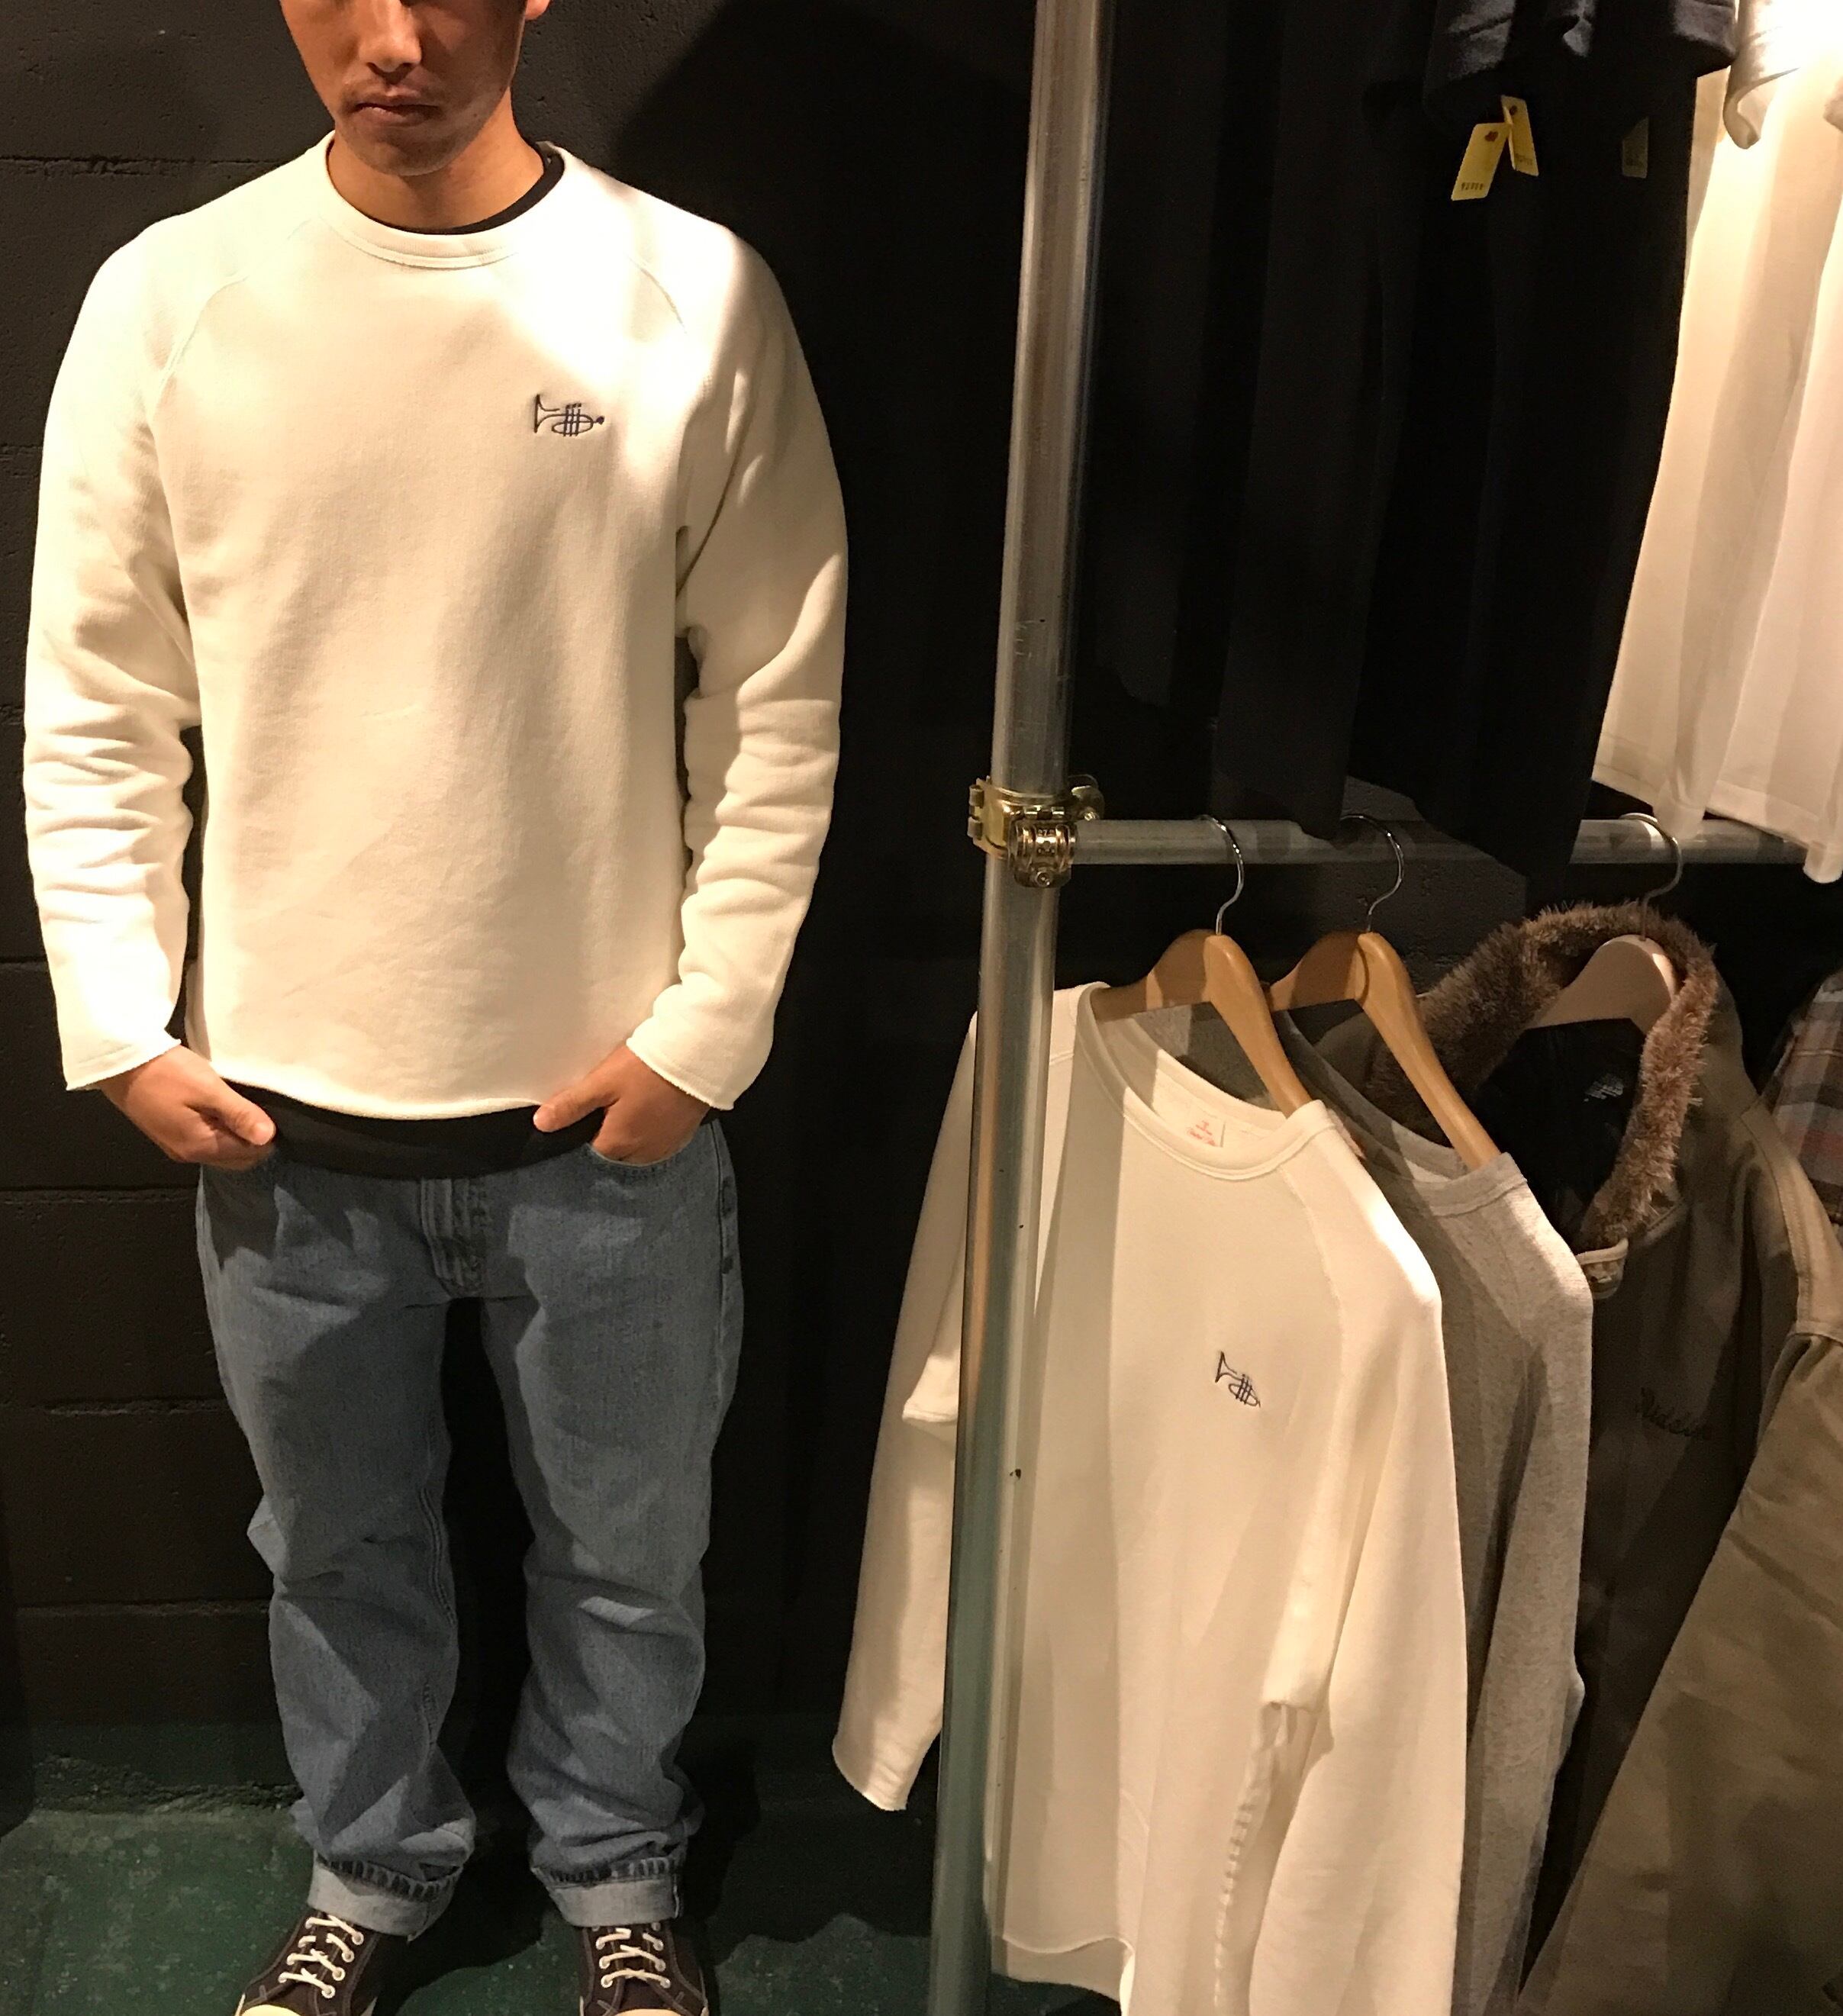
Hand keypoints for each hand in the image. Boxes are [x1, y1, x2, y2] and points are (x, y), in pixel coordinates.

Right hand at [98, 1046, 277, 1168]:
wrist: (121, 1063)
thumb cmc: (167, 1073)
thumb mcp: (209, 1089)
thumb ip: (240, 1114)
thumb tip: (268, 1137)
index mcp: (201, 1146)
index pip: (250, 1154)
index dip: (265, 1137)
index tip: (271, 1113)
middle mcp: (188, 1154)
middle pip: (236, 1158)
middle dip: (253, 1140)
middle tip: (258, 1109)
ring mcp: (176, 1146)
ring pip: (220, 1150)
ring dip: (235, 1135)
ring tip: (241, 1107)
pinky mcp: (168, 1134)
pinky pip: (205, 1141)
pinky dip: (219, 1131)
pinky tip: (221, 1110)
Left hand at [534, 1043, 708, 1165]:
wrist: (698, 1055)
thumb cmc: (645, 1068)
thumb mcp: (603, 1082)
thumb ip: (572, 1105)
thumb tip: (540, 1125)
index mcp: (618, 1144)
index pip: (590, 1147)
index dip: (587, 1126)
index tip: (592, 1105)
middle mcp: (642, 1154)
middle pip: (615, 1149)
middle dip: (611, 1130)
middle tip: (614, 1099)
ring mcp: (666, 1147)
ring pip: (638, 1146)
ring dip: (633, 1131)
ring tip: (635, 1101)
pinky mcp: (684, 1136)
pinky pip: (659, 1140)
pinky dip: (653, 1128)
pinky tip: (654, 1106)